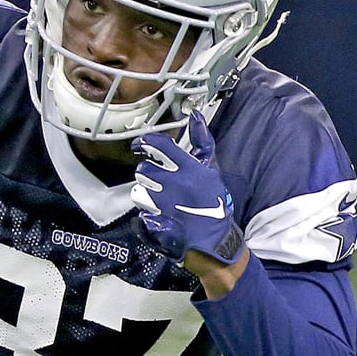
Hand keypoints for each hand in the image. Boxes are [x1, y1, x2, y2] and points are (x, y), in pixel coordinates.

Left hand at [130, 112, 244, 267]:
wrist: (218, 241)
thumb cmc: (215, 202)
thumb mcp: (212, 169)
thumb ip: (202, 141)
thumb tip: (194, 115)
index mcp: (189, 168)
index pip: (158, 146)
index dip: (144, 142)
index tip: (139, 145)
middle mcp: (175, 184)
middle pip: (143, 170)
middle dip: (147, 174)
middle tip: (158, 181)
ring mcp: (165, 205)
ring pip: (138, 191)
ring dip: (146, 195)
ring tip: (159, 200)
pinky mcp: (158, 225)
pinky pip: (140, 215)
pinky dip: (146, 216)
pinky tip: (159, 217)